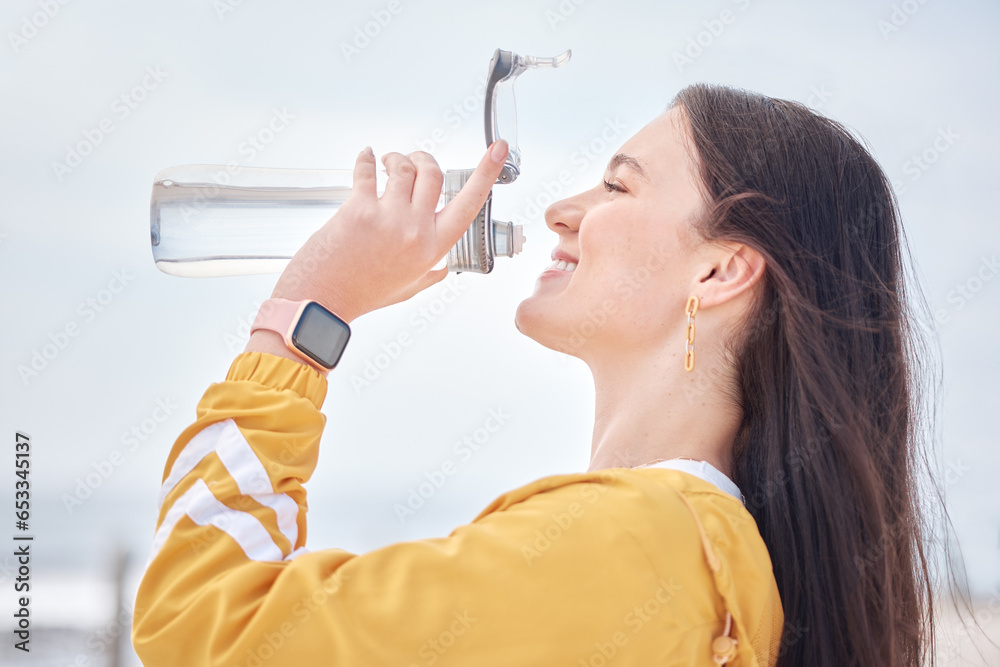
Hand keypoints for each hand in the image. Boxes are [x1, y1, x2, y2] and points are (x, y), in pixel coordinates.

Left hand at [269, 140, 508, 322]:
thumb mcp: (407, 288)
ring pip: (403, 167)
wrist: (322, 300)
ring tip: (385, 161)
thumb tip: (443, 269)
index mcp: (433, 248)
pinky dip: (366, 160)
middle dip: (423, 158)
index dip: (486, 173)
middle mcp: (415, 231)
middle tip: (412, 159)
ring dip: (395, 157)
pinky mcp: (359, 209)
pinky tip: (365, 158)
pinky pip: (367, 171)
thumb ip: (429, 275)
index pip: (470, 203)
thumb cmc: (361, 294)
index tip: (498, 151)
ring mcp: (389, 219)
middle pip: (434, 174)